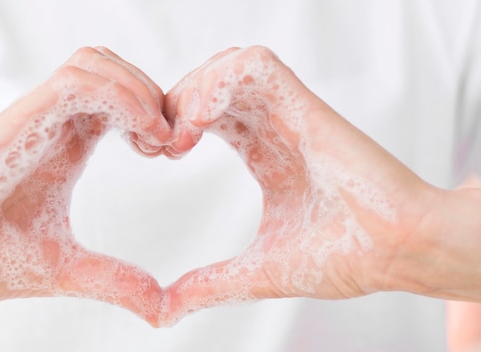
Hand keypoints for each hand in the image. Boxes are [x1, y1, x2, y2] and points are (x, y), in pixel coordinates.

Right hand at [0, 47, 170, 324]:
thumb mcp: (66, 269)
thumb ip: (115, 281)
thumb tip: (161, 309)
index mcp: (65, 143)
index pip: (117, 96)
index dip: (154, 112)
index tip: (171, 151)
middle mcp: (51, 123)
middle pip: (111, 67)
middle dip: (154, 95)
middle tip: (169, 143)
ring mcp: (33, 118)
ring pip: (94, 63)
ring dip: (139, 90)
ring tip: (155, 138)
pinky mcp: (17, 122)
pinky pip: (75, 83)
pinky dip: (119, 96)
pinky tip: (139, 135)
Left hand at [162, 46, 443, 323]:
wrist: (399, 252)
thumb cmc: (345, 258)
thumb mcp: (257, 272)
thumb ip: (209, 285)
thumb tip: (165, 311)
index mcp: (263, 151)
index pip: (206, 113)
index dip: (172, 124)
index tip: (156, 156)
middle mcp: (273, 125)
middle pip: (209, 82)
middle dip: (172, 104)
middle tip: (159, 145)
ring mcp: (288, 112)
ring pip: (226, 64)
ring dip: (191, 90)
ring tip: (181, 136)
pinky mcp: (305, 106)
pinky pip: (253, 64)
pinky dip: (217, 81)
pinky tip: (200, 122)